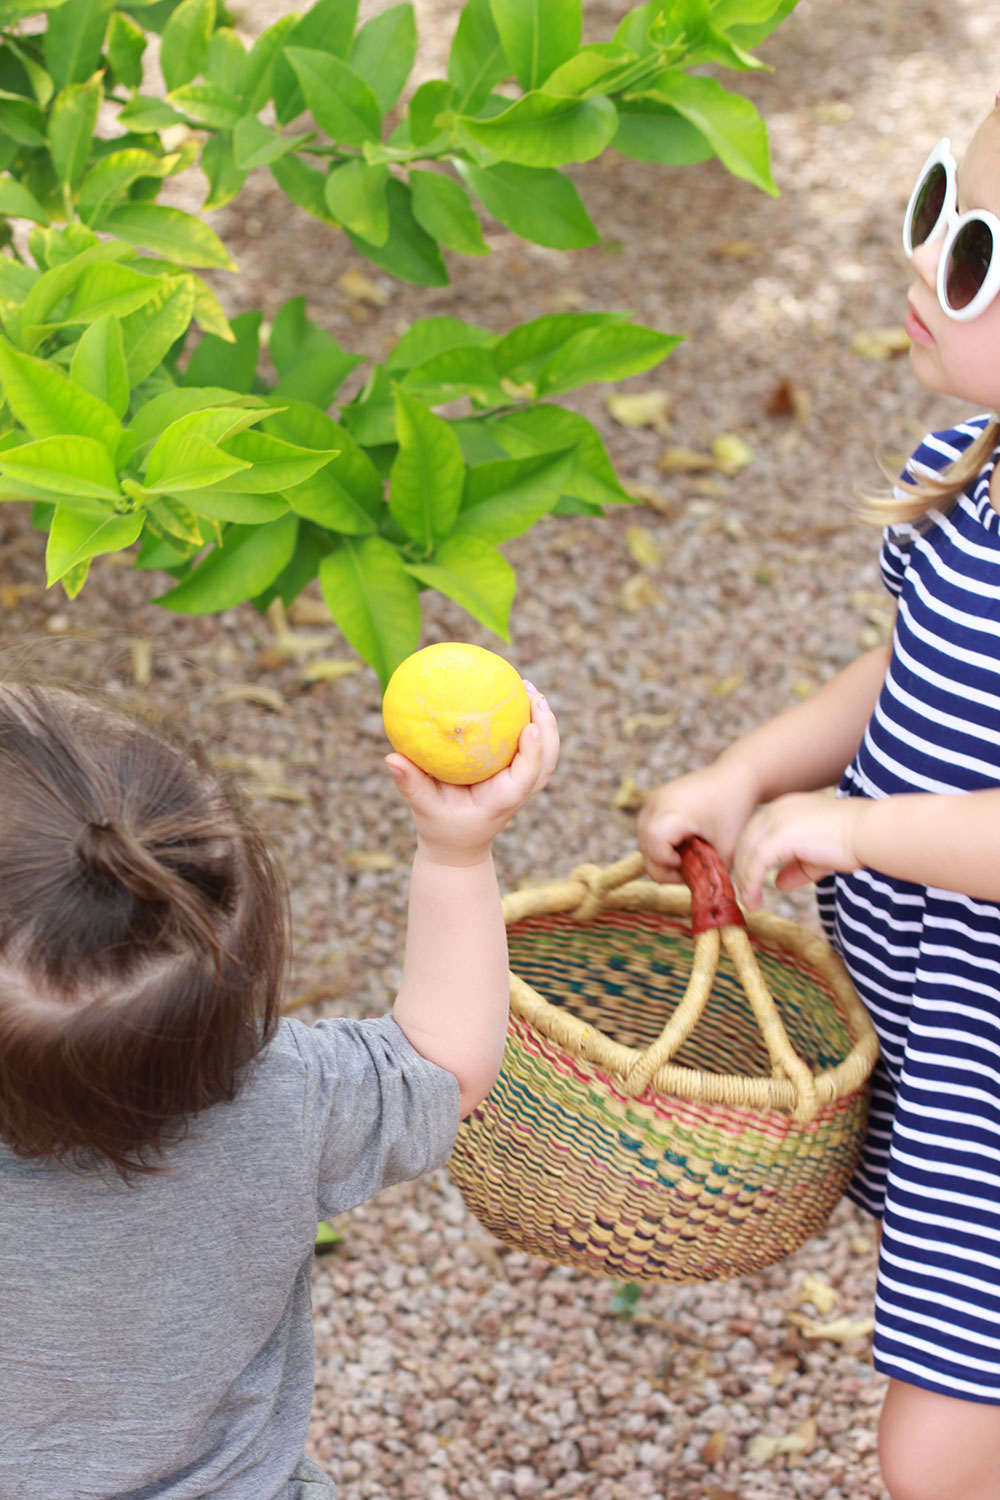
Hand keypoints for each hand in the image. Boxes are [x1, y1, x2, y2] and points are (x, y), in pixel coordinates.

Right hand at [385, 684, 559, 866]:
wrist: (457, 847)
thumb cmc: (440, 828)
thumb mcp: (423, 809)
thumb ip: (410, 784)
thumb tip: (391, 758)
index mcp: (502, 800)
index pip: (525, 778)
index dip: (532, 752)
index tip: (529, 727)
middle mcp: (518, 791)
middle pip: (546, 761)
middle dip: (547, 727)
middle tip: (533, 694)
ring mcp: (521, 784)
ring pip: (545, 753)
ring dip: (543, 720)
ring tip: (529, 687)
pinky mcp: (515, 775)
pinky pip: (529, 747)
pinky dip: (528, 722)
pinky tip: (512, 698)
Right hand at [637, 759, 759, 882]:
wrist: (734, 778)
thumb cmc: (734, 813)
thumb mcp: (726, 851)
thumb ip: (707, 875)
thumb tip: (695, 897)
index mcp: (672, 813)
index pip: (654, 850)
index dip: (670, 865)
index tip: (692, 864)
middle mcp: (655, 804)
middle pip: (645, 849)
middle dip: (666, 864)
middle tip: (692, 864)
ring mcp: (651, 800)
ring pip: (644, 842)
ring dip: (663, 854)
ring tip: (690, 851)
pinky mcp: (652, 800)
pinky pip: (647, 830)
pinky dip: (662, 842)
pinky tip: (684, 840)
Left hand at [733, 792, 862, 907]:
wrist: (868, 832)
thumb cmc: (851, 841)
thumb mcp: (816, 855)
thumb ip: (796, 867)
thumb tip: (778, 884)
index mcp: (784, 808)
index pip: (755, 834)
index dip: (749, 858)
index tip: (749, 881)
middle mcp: (776, 810)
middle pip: (745, 842)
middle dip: (742, 870)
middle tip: (745, 896)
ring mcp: (776, 821)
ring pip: (747, 854)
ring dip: (745, 881)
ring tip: (750, 904)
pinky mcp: (779, 836)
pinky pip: (756, 864)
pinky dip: (751, 884)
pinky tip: (754, 900)